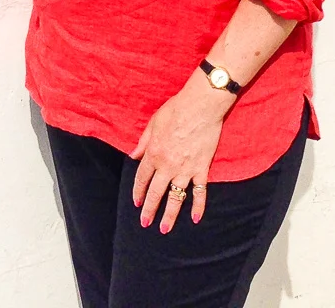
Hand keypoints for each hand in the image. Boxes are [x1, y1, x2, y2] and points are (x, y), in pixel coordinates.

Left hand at [130, 72, 231, 231]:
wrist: (201, 106)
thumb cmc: (176, 109)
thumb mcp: (153, 122)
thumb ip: (143, 142)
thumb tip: (133, 156)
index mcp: (154, 153)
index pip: (142, 178)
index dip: (138, 192)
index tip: (136, 203)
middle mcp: (167, 165)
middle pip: (156, 192)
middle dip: (149, 209)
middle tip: (145, 223)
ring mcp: (185, 169)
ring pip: (176, 197)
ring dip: (170, 215)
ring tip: (164, 228)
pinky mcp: (201, 168)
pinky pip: (200, 191)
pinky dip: (199, 205)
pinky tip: (196, 218)